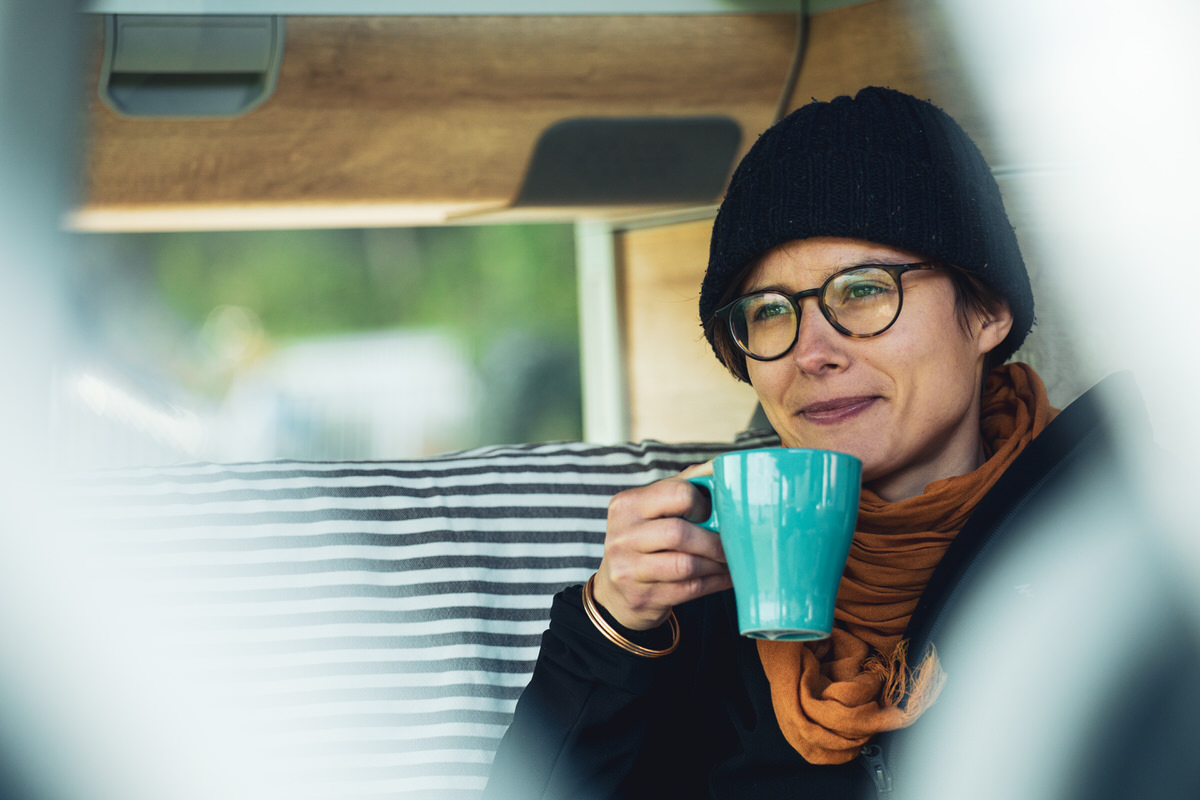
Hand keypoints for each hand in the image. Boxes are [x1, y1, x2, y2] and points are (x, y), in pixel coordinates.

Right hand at [591, 461, 731, 630]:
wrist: (615, 593)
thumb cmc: (642, 543)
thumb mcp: (649, 511)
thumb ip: (680, 486)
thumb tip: (717, 466)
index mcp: (627, 504)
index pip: (675, 493)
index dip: (702, 504)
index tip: (713, 514)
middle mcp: (622, 535)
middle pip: (678, 533)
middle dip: (713, 540)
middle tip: (732, 543)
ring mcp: (628, 569)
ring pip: (686, 565)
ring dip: (717, 564)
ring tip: (731, 560)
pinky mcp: (643, 597)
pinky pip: (690, 588)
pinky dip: (715, 582)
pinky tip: (725, 576)